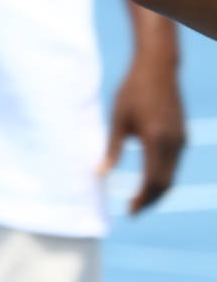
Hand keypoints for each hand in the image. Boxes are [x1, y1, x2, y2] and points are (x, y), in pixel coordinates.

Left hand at [102, 58, 186, 213]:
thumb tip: (99, 175)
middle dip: (150, 200)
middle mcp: (174, 143)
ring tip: (140, 201)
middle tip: (133, 212)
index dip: (142, 199)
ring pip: (173, 174)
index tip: (129, 212)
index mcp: (156, 140)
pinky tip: (149, 181)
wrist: (158, 69)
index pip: (152, 180)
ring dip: (158, 190)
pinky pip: (174, 163)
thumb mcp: (117, 122)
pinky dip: (163, 177)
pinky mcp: (182, 135)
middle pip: (166, 183)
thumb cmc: (132, 92)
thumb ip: (111, 150)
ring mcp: (181, 139)